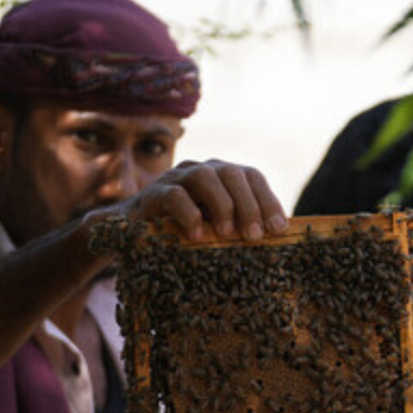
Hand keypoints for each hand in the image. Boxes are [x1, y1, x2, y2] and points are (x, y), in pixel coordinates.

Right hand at [125, 158, 287, 242]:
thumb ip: (238, 229)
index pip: (251, 177)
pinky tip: (197, 236)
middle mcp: (202, 170)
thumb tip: (275, 242)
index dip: (268, 200)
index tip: (279, 229)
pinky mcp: (153, 193)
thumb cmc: (182, 235)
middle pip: (232, 174)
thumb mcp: (214, 230)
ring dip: (221, 205)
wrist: (133, 234)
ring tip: (227, 235)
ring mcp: (176, 178)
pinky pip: (173, 195)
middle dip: (248, 205)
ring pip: (205, 177)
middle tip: (254, 236)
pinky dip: (189, 214)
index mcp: (221, 177)